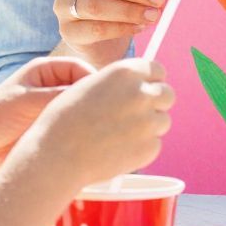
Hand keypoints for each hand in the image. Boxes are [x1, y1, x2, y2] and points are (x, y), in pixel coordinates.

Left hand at [0, 56, 91, 167]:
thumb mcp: (28, 102)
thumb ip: (60, 95)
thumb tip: (95, 94)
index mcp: (44, 70)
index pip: (80, 68)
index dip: (93, 81)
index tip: (101, 99)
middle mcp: (52, 88)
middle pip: (84, 89)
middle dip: (91, 102)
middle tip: (97, 117)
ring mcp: (54, 109)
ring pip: (81, 111)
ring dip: (85, 120)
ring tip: (88, 132)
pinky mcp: (55, 130)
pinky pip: (76, 129)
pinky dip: (81, 133)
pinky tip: (83, 142)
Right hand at [26, 58, 175, 185]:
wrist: (58, 155)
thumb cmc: (65, 120)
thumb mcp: (89, 86)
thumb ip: (118, 83)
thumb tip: (138, 85)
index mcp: (126, 72)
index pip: (157, 69)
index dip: (150, 80)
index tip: (145, 89)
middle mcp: (142, 93)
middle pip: (167, 94)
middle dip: (155, 103)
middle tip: (136, 114)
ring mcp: (149, 122)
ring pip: (162, 121)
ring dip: (148, 127)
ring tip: (119, 135)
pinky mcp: (150, 148)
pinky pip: (154, 145)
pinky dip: (141, 148)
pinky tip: (117, 150)